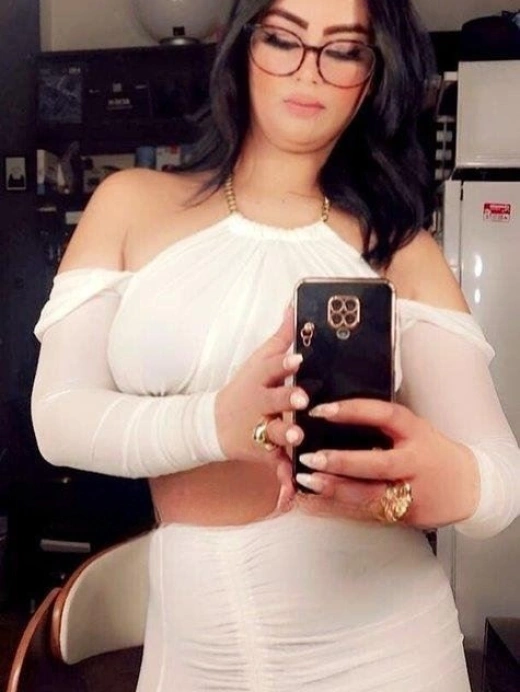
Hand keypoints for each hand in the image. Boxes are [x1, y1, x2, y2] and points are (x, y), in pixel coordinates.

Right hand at [215, 308, 307, 465]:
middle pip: (275, 400)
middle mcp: (259, 404)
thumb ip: (281, 337)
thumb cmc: (244, 388)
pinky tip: (290, 492)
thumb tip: (294, 306)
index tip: (298, 359)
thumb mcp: (260, 361)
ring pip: (274, 434)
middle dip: (288, 400)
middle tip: (302, 399)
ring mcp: (260, 429)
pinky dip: (282, 480)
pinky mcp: (262, 452)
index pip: (272, 368)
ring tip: (295, 437)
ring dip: (284, 436)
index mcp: (260, 379)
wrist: (214, 424)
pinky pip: (275, 466)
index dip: (284, 364)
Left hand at [295, 399, 479, 528]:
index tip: (322, 410)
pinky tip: (316, 501)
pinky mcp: (406, 515)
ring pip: (370, 494)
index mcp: (416, 432)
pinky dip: (340, 507)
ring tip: (307, 479)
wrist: (469, 488)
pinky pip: (367, 512)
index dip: (353, 411)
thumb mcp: (415, 430)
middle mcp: (415, 462)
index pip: (385, 415)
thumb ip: (383, 424)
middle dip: (341, 462)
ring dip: (335, 488)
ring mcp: (412, 492)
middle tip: (309, 457)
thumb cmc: (431, 452)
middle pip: (377, 464)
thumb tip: (334, 412)